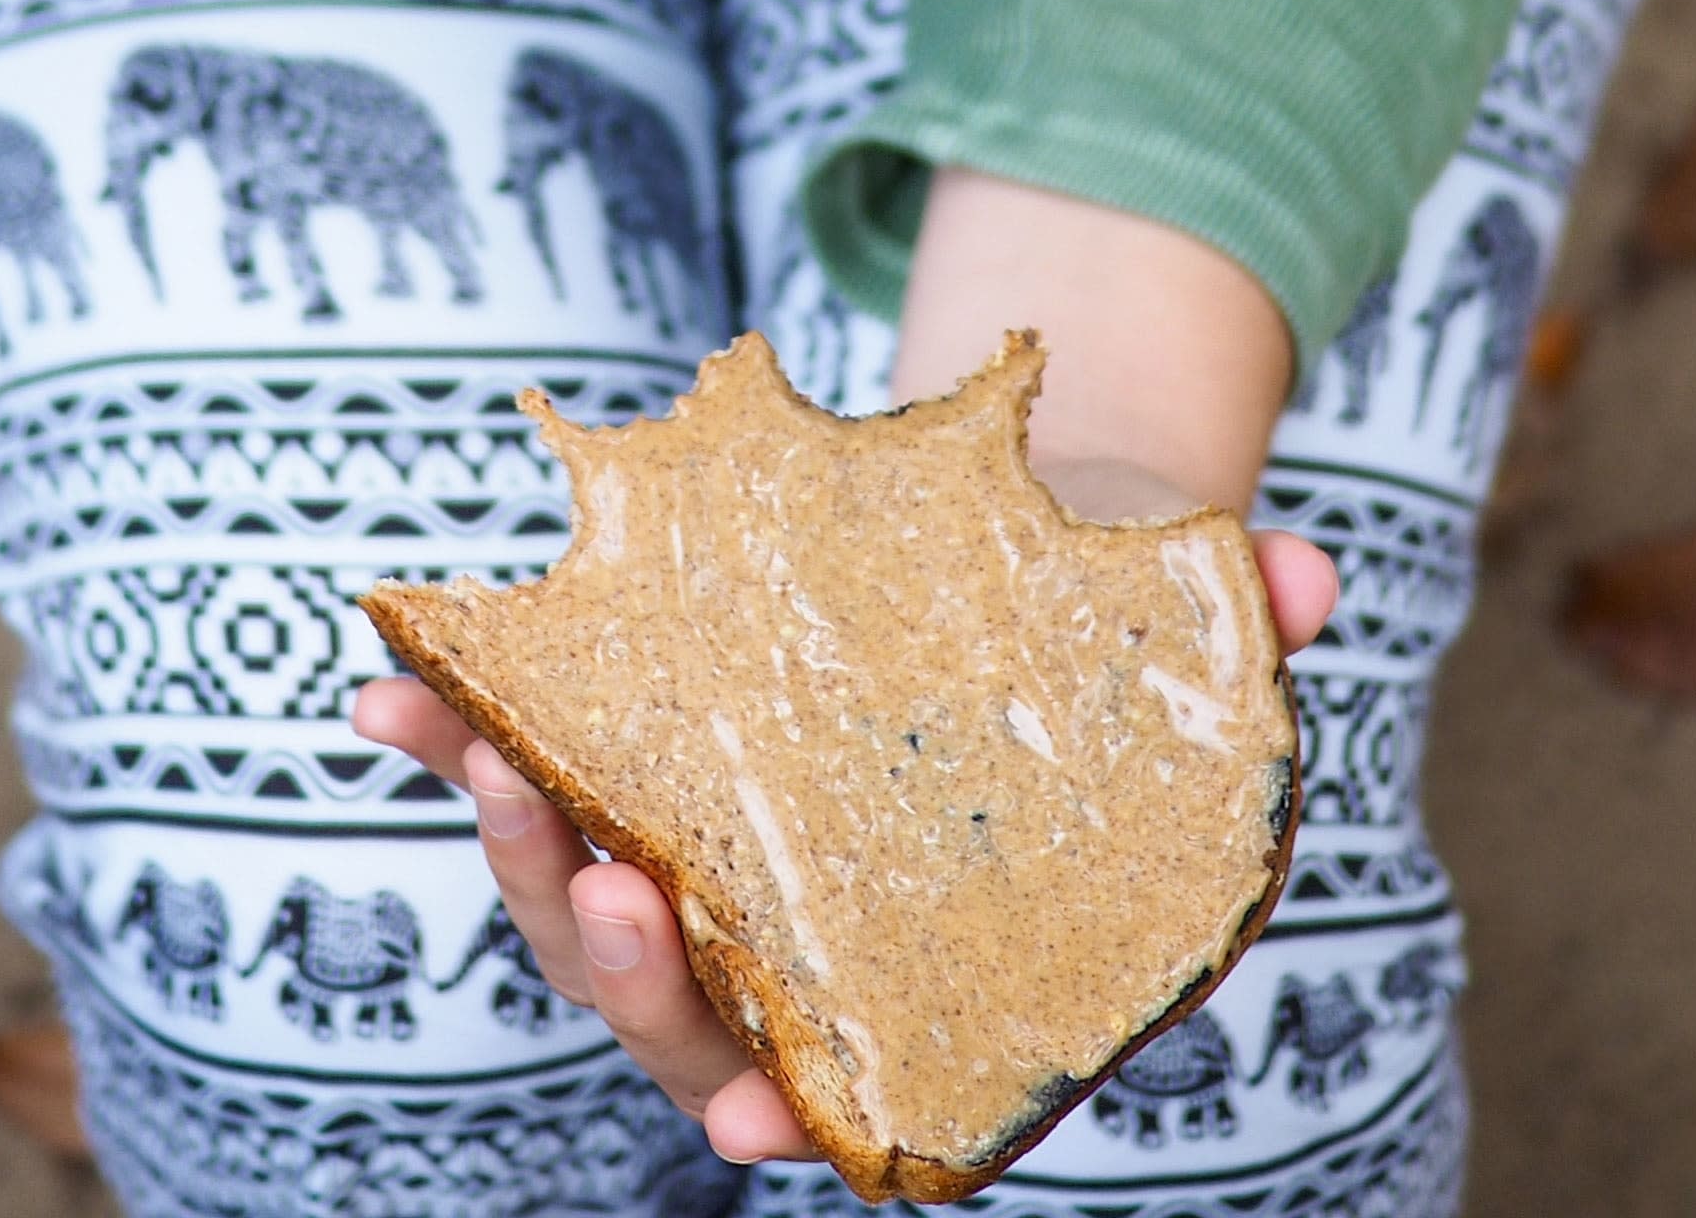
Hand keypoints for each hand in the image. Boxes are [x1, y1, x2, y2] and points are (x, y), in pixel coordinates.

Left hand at [350, 491, 1335, 1168]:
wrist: (1004, 563)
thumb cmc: (1096, 639)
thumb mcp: (1175, 632)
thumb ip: (1243, 627)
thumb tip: (1309, 582)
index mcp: (918, 968)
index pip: (835, 1087)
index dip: (779, 1117)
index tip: (738, 1131)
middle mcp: (790, 950)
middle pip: (677, 1013)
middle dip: (624, 964)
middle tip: (612, 877)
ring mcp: (696, 874)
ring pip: (583, 913)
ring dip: (522, 850)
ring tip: (476, 747)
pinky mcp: (626, 777)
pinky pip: (530, 784)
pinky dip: (456, 743)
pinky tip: (386, 699)